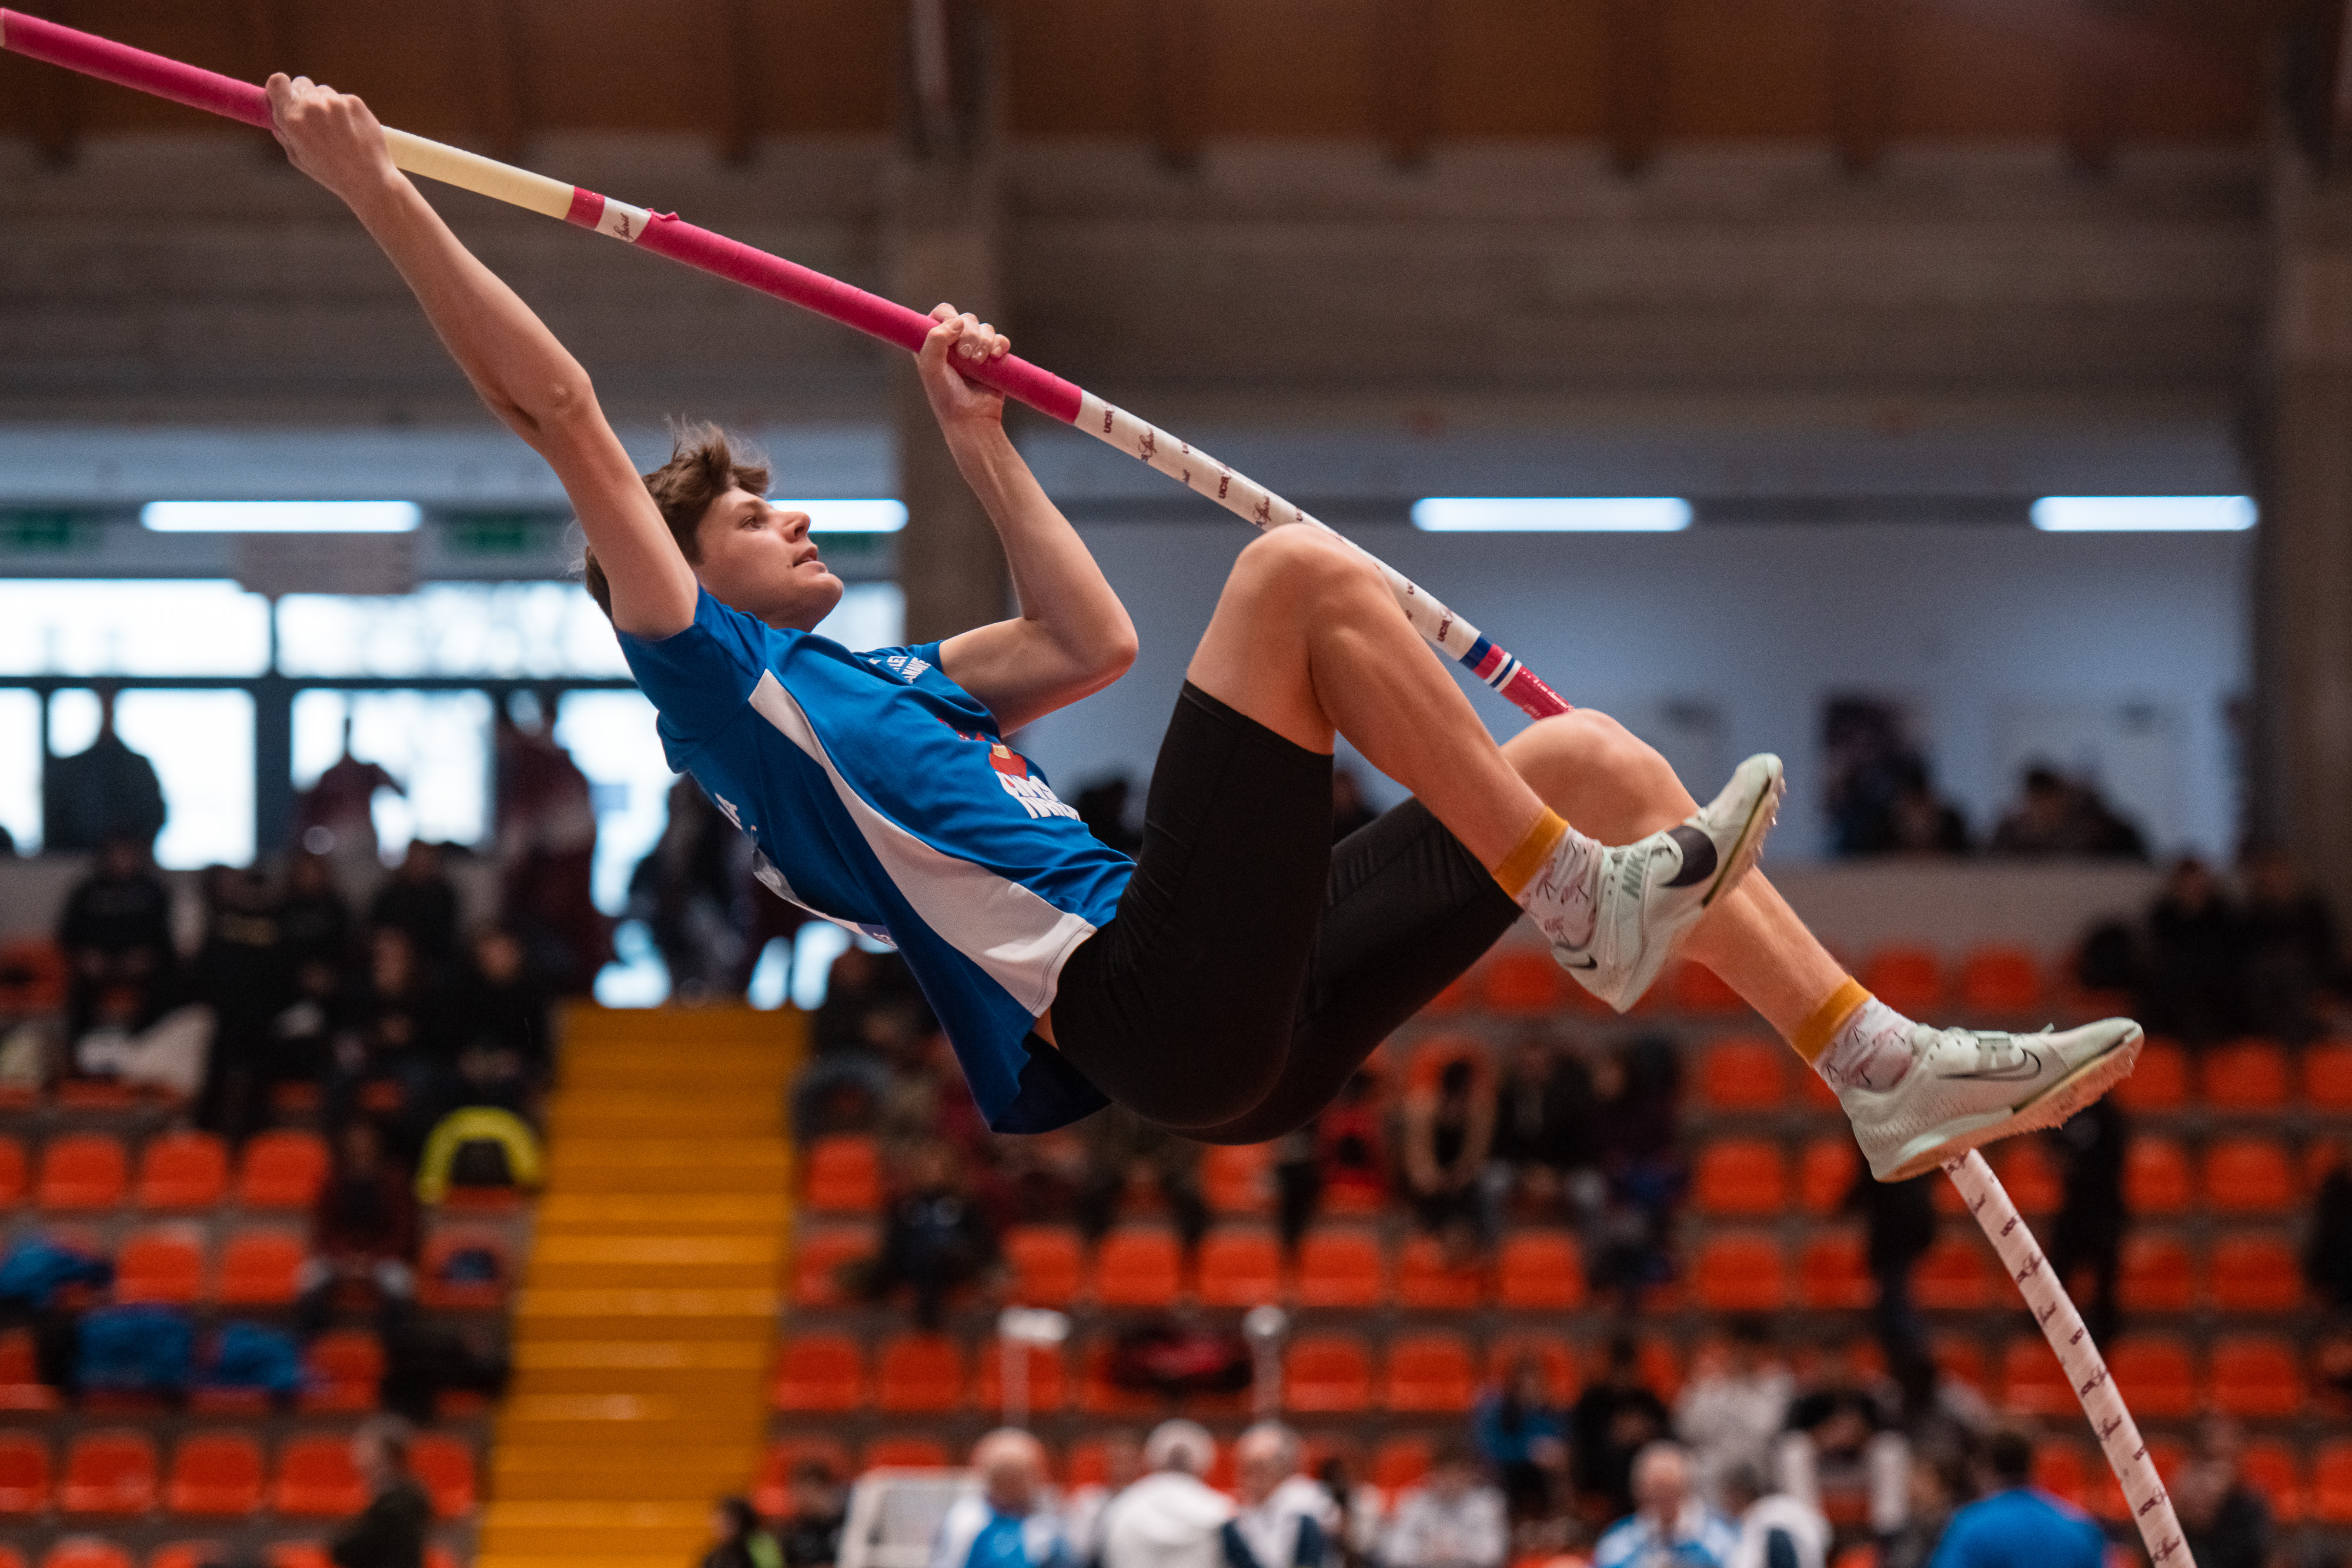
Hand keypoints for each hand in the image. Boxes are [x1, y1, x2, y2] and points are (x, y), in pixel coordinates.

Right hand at [267, 73, 397, 207]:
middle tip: (313, 118)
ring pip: (323, 91)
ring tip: (336, 130)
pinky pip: (343, 98)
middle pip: (302, 83)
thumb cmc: (331, 173)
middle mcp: (312, 105)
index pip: (277, 81)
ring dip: (325, 104)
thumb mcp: (297, 157)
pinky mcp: (355, 102)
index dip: (280, 87)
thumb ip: (284, 131)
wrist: (369, 180)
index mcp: (292, 119)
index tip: (285, 96)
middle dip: (304, 97)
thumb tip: (277, 113)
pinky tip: (351, 129)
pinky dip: (344, 110)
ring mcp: (336, 102)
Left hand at [916, 303, 1009, 433]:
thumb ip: (935, 340)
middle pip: (966, 318)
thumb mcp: (930, 368)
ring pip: (985, 327)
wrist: (971, 419)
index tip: (952, 334)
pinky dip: (1000, 344)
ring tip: (980, 362)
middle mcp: (954, 343)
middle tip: (966, 356)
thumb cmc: (946, 397)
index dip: (948, 318)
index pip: (942, 313)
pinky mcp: (994, 358)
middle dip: (969, 334)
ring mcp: (975, 349)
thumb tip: (958, 322)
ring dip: (984, 341)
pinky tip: (995, 357)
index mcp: (934, 342)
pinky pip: (1000, 339)